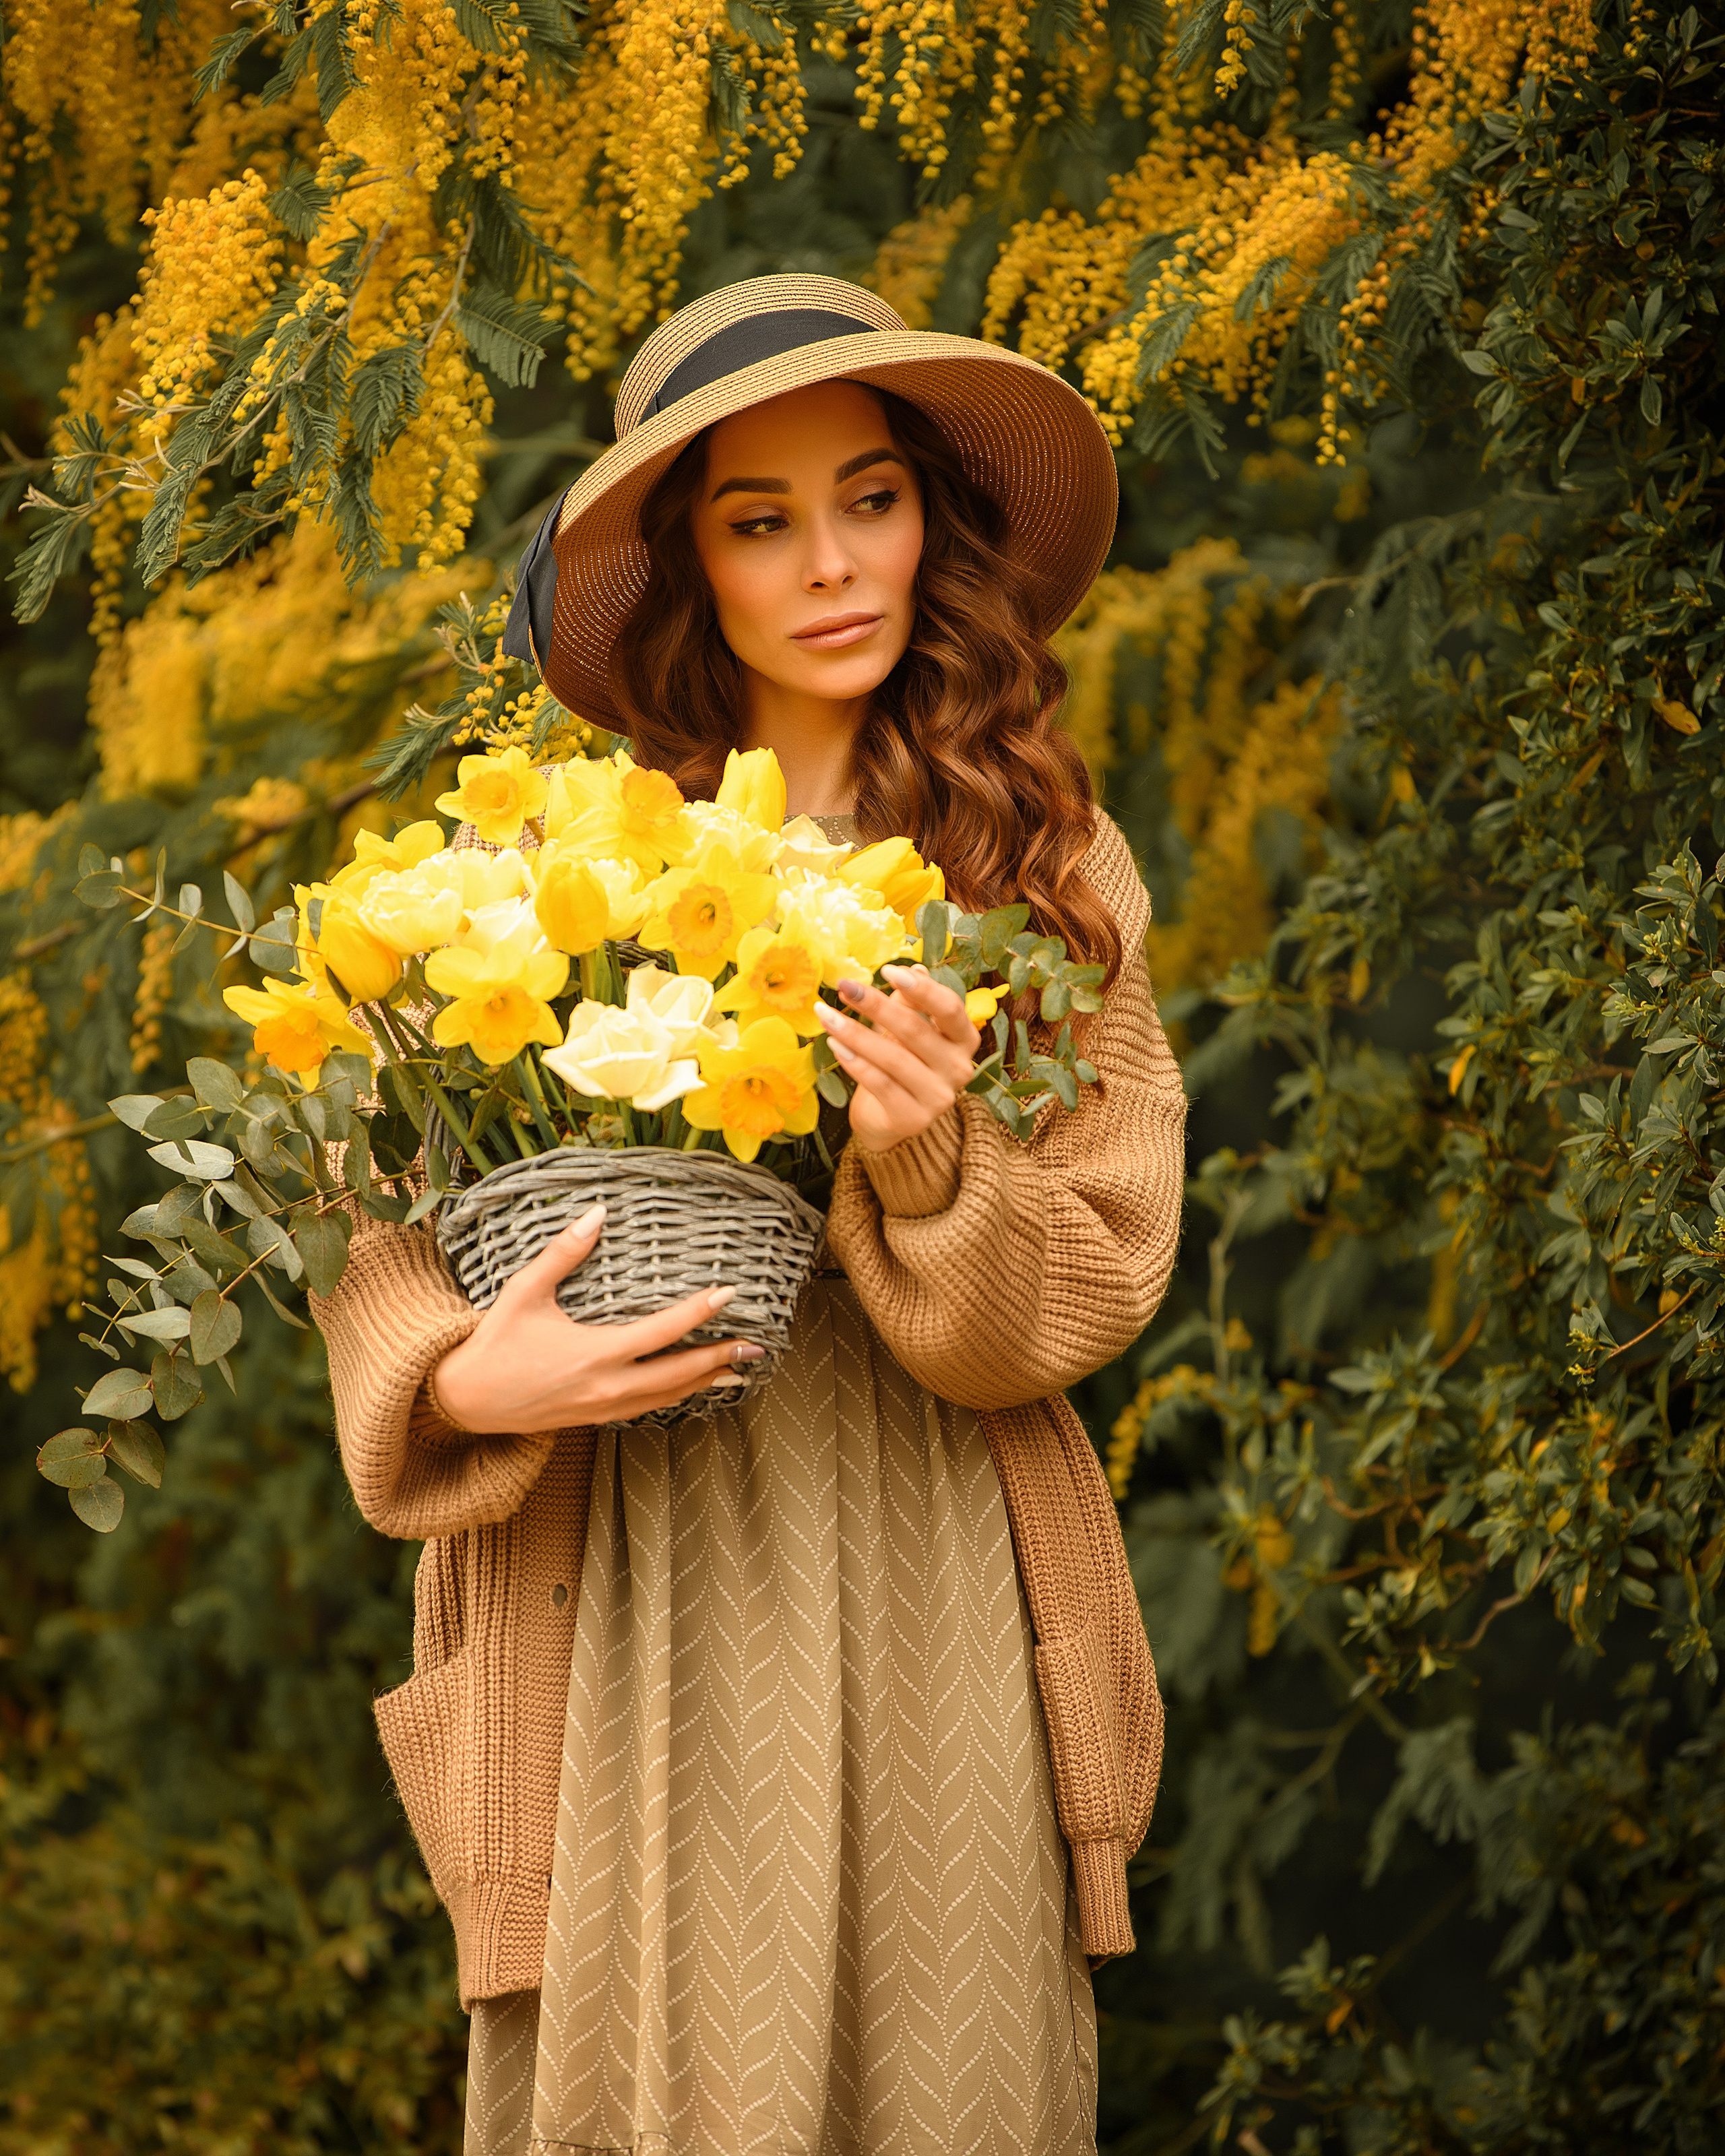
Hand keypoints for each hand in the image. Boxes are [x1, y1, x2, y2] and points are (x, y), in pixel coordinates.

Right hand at [431, 1202, 763, 1431]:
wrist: (465, 1400)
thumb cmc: (494, 1342)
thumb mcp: (524, 1291)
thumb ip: (563, 1253)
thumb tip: (597, 1214)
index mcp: (594, 1353)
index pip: (661, 1332)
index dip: (699, 1312)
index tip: (729, 1293)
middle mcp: (607, 1386)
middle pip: (678, 1375)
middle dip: (720, 1358)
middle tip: (757, 1344)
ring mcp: (604, 1407)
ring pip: (668, 1397)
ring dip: (705, 1381)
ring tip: (740, 1367)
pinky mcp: (596, 1418)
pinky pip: (648, 1408)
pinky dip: (677, 1396)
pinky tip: (692, 1385)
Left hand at [815, 962, 980, 1154]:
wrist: (891, 1118)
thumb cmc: (902, 1063)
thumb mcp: (910, 1029)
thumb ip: (913, 1002)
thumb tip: (915, 968)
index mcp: (964, 1039)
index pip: (949, 1008)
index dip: (920, 988)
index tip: (886, 970)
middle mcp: (959, 1068)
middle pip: (915, 1030)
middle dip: (875, 1005)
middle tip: (845, 986)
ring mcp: (938, 1097)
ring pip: (893, 1057)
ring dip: (854, 1033)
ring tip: (827, 1015)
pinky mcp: (913, 1118)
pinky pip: (879, 1083)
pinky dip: (854, 1062)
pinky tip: (835, 1045)